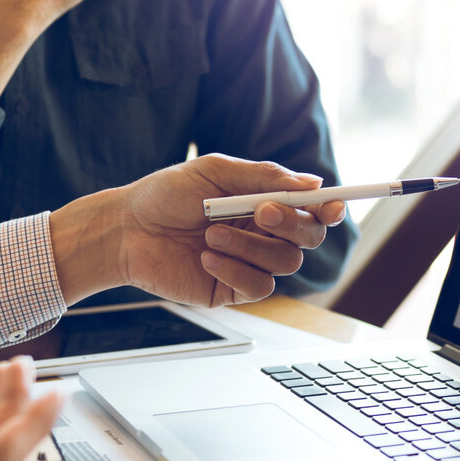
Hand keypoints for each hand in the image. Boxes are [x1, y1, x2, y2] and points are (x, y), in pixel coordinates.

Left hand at [50, 153, 345, 305]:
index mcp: (264, 202)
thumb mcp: (215, 172)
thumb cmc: (167, 194)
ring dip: (251, 246)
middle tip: (259, 212)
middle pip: (308, 238)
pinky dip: (235, 269)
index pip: (310, 209)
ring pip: (285, 264)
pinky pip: (258, 287)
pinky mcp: (232, 289)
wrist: (127, 229)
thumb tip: (313, 183)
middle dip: (290, 225)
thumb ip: (264, 177)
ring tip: (211, 233)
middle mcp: (263, 234)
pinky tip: (206, 257)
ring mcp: (250, 263)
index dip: (329, 209)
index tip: (333, 205)